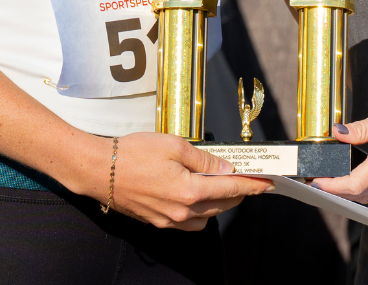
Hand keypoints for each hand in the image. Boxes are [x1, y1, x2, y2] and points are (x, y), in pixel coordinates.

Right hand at [102, 133, 271, 228]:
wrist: (101, 170)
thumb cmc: (134, 153)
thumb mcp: (175, 145)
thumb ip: (204, 159)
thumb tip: (225, 168)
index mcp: (188, 190)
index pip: (230, 190)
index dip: (252, 186)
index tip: (267, 183)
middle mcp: (181, 211)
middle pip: (221, 206)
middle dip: (238, 193)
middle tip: (248, 179)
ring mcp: (169, 220)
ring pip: (206, 217)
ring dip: (218, 203)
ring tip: (221, 184)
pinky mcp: (158, 222)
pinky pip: (188, 222)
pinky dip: (199, 210)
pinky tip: (197, 194)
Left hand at [313, 90, 367, 201]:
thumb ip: (362, 128)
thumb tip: (338, 133)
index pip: (354, 184)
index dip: (333, 187)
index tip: (316, 182)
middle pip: (361, 194)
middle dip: (337, 192)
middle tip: (318, 180)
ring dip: (352, 192)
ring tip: (334, 179)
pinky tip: (359, 175)